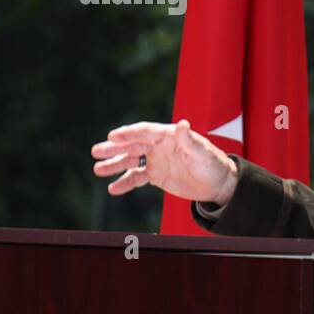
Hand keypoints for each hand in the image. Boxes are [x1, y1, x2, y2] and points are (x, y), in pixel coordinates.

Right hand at [90, 120, 238, 203]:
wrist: (217, 183)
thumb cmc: (212, 162)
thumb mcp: (202, 151)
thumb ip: (189, 139)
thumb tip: (182, 124)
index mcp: (167, 135)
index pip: (143, 131)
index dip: (128, 133)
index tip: (112, 137)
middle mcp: (158, 145)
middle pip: (132, 145)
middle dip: (113, 148)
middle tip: (96, 151)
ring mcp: (155, 160)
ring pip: (130, 161)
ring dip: (114, 164)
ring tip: (97, 169)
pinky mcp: (155, 175)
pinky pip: (136, 178)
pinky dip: (124, 183)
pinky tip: (112, 188)